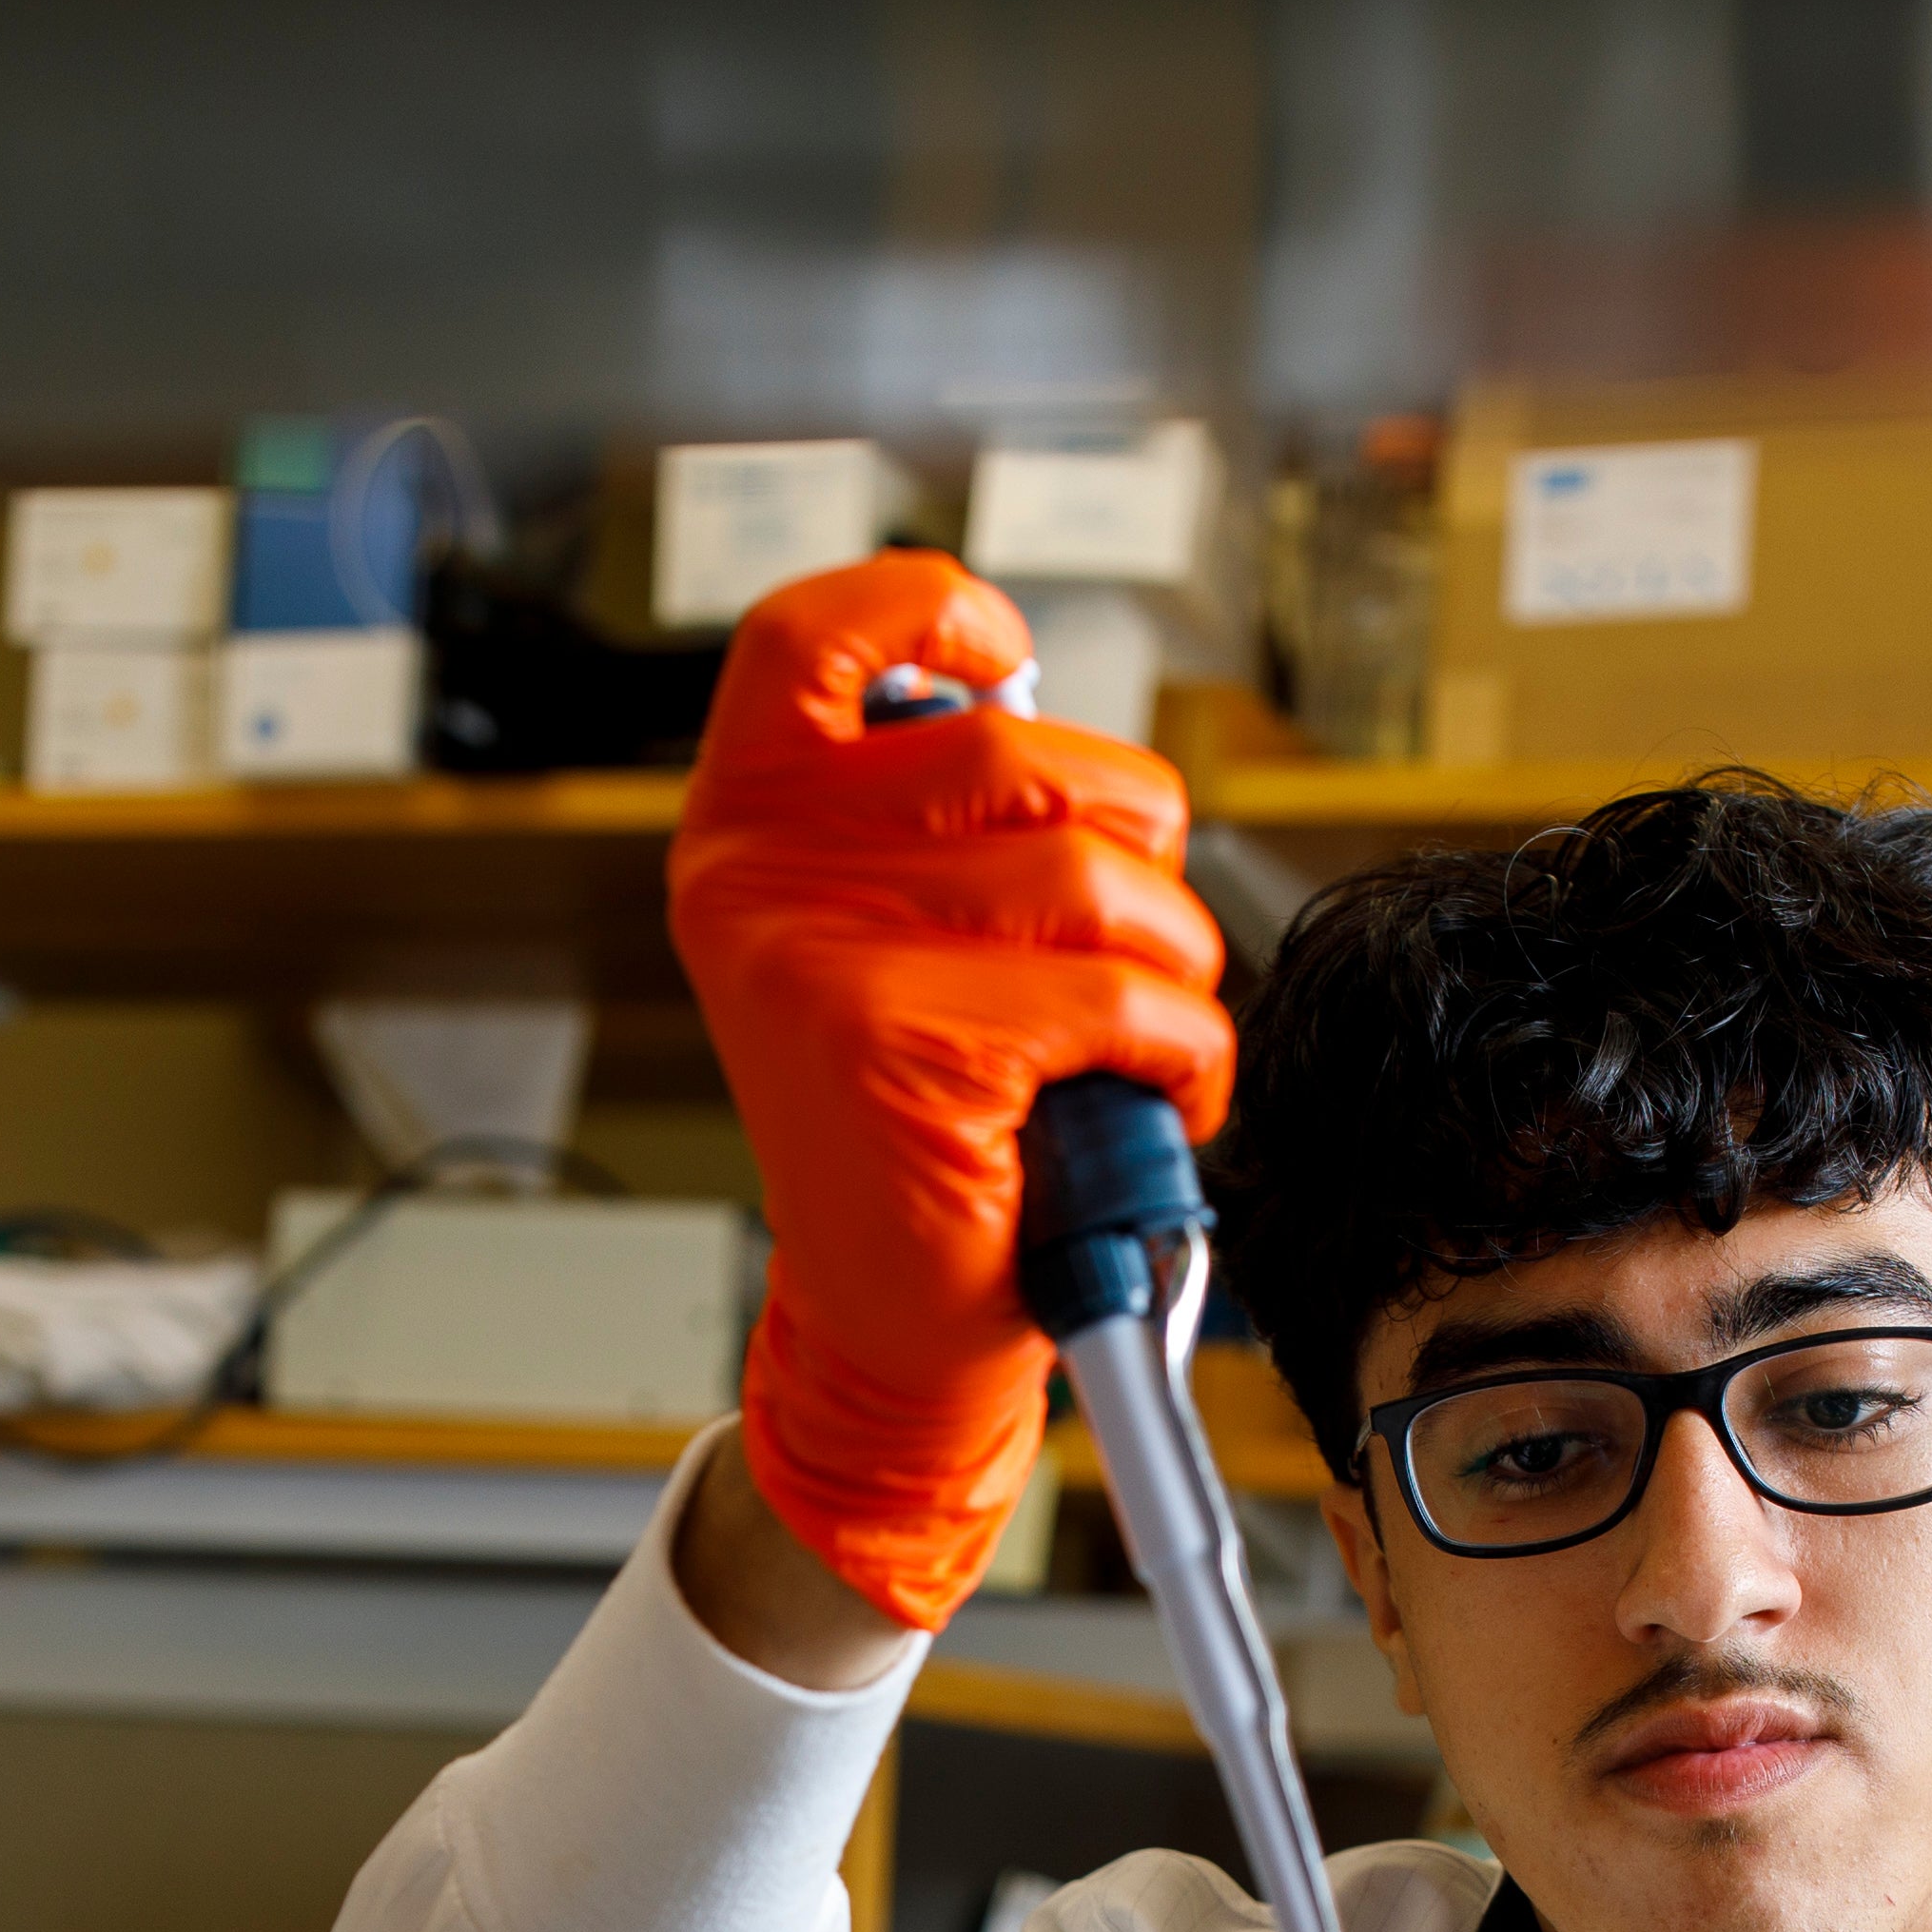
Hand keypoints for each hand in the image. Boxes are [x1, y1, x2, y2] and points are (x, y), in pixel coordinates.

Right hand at [667, 554, 1237, 1633]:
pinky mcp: (915, 1051)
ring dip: (1169, 966)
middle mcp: (764, 881)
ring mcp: (828, 963)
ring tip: (1137, 1042)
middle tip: (1125, 950)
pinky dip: (1184, 1056)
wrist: (897, 1325)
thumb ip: (936, 818)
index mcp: (747, 830)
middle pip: (1025, 753)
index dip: (924, 605)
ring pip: (1098, 878)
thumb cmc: (928, 1124)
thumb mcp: (900, 938)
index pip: (810, 640)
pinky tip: (1151, 1103)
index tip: (1002, 647)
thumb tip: (1028, 701)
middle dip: (1133, 846)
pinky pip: (1128, 999)